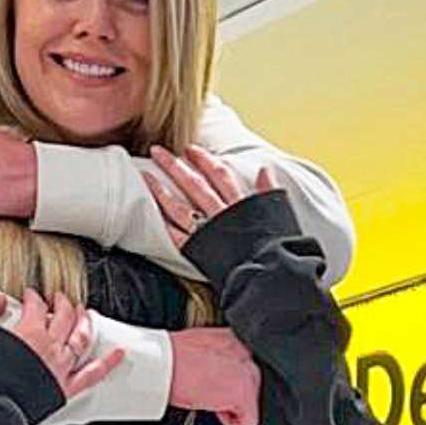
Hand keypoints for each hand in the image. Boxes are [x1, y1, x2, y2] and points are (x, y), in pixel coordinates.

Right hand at [0, 291, 124, 401]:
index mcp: (30, 331)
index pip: (36, 306)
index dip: (34, 298)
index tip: (30, 296)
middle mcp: (50, 346)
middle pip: (63, 317)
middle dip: (62, 304)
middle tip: (60, 299)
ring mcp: (61, 366)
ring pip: (80, 338)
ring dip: (84, 323)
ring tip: (85, 314)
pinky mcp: (65, 388)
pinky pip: (92, 373)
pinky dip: (107, 363)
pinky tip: (118, 354)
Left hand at [144, 147, 276, 243]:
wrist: (270, 275)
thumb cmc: (279, 247)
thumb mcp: (279, 214)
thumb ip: (270, 191)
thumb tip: (265, 169)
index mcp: (241, 204)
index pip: (219, 174)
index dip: (204, 159)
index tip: (190, 149)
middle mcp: (221, 214)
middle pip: (194, 184)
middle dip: (174, 166)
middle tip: (157, 152)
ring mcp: (208, 233)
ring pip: (179, 207)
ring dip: (161, 191)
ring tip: (146, 177)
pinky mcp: (200, 252)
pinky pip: (178, 237)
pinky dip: (166, 226)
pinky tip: (153, 214)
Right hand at [168, 326, 260, 424]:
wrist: (163, 364)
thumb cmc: (169, 356)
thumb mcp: (196, 346)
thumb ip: (212, 355)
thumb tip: (211, 367)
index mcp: (232, 338)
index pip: (241, 366)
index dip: (225, 379)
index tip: (210, 382)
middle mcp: (245, 353)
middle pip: (249, 384)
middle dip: (230, 394)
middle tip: (206, 393)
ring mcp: (247, 374)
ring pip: (250, 401)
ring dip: (229, 406)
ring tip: (206, 399)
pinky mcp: (244, 394)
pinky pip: (248, 420)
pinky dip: (230, 423)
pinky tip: (213, 410)